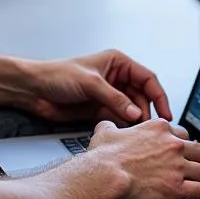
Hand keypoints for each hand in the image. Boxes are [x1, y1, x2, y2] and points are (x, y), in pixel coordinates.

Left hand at [17, 50, 173, 125]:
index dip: (159, 96)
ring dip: (136, 121)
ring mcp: (109, 96)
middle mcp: (116, 79)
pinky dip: (124, 127)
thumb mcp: (90, 83)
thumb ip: (114, 98)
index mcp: (118, 63)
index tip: (166, 113)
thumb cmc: (57, 75)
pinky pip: (119, 120)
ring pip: (132, 110)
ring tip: (139, 133)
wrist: (33, 90)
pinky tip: (126, 135)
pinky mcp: (100, 111)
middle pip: (142, 97)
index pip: (147, 79)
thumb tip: (135, 113)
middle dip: (148, 112)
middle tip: (151, 128)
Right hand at [88, 119, 199, 198]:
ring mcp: (177, 167)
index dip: (182, 144)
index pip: (182, 134)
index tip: (181, 151)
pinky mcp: (177, 188)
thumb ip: (111, 126)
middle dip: (199, 159)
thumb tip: (107, 125)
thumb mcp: (105, 132)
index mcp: (158, 129)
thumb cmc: (103, 158)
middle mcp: (172, 145)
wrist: (104, 178)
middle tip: (196, 166)